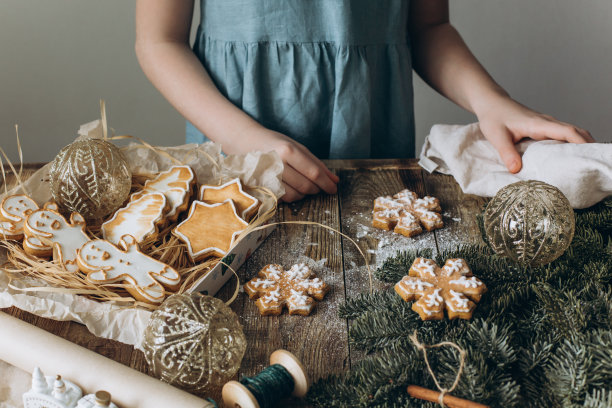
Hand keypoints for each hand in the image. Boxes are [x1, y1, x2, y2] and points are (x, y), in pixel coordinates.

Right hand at [226, 126, 338, 201]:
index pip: (313, 173)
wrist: (245, 143)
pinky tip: (292, 187)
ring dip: (305, 194)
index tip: (334, 188)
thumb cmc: (275, 143)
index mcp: (288, 150)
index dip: (327, 183)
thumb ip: (316, 163)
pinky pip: (284, 198)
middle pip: (306, 186)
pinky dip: (293, 196)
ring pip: (296, 195)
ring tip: (304, 185)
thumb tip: (334, 180)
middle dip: (317, 189)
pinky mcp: (262, 186)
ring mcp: (268, 177)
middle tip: (319, 187)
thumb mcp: (297, 147)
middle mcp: (277, 164)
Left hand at [477, 96, 593, 172]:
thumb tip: (516, 170)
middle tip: (592, 164)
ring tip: (585, 164)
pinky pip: (563, 135)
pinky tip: (570, 158)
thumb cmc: (493, 117)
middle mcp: (547, 123)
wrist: (491, 103)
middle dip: (588, 146)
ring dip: (581, 145)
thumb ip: (507, 153)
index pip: (567, 131)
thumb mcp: (497, 136)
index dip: (580, 142)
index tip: (590, 155)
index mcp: (539, 124)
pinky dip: (572, 144)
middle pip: (576, 132)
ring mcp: (547, 125)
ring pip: (572, 133)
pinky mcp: (543, 128)